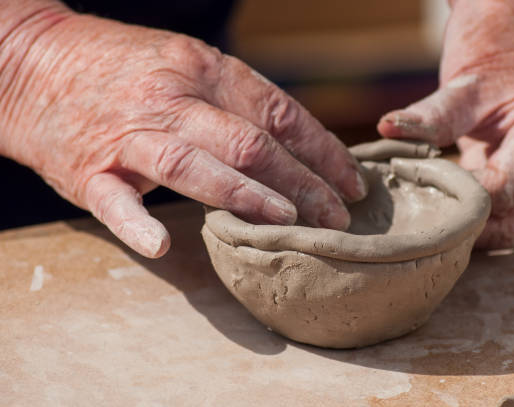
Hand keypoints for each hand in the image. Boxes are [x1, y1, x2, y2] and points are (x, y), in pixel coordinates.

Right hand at [0, 6, 366, 257]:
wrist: (36, 62)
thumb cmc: (128, 70)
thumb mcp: (189, 65)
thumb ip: (238, 101)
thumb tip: (297, 142)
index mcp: (202, 69)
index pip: (277, 112)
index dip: (322, 150)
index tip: (351, 182)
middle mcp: (170, 98)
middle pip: (249, 143)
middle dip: (303, 184)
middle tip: (338, 218)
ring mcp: (127, 136)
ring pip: (193, 166)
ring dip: (244, 196)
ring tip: (288, 222)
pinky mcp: (87, 170)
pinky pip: (114, 200)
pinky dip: (138, 223)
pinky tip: (163, 245)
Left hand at [378, 0, 513, 248]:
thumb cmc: (497, 44)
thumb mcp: (464, 83)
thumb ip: (431, 116)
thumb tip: (388, 129)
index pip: (506, 191)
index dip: (462, 202)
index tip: (419, 194)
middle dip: (470, 228)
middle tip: (420, 224)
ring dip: (474, 225)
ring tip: (429, 217)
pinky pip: (510, 209)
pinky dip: (479, 213)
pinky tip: (444, 207)